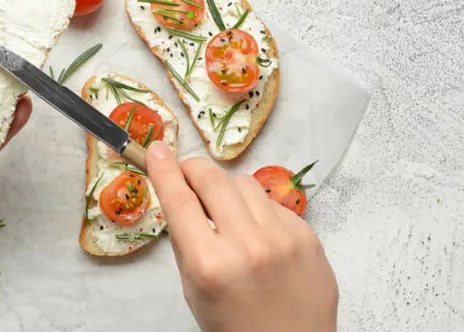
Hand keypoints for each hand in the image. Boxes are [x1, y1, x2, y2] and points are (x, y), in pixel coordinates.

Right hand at [145, 142, 337, 331]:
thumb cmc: (235, 327)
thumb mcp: (195, 291)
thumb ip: (187, 243)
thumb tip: (181, 195)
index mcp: (209, 264)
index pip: (179, 200)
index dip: (164, 169)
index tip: (157, 149)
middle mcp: (247, 245)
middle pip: (213, 179)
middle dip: (193, 169)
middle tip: (186, 173)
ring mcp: (282, 238)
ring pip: (244, 183)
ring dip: (225, 188)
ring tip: (223, 210)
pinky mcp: (306, 235)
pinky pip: (272, 204)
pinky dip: (256, 210)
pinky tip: (255, 232)